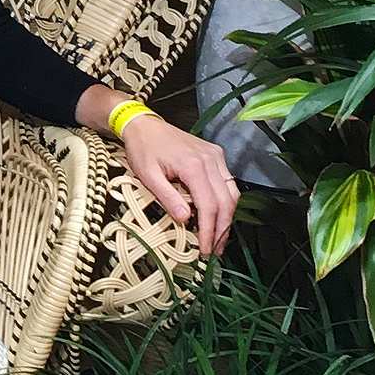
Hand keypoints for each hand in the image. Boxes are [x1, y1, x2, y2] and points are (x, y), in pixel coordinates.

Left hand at [117, 115, 239, 256]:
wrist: (144, 125)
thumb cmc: (143, 149)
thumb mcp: (147, 175)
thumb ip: (167, 197)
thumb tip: (185, 220)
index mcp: (193, 166)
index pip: (209, 205)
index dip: (209, 230)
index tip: (204, 249)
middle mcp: (211, 160)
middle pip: (226, 202)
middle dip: (222, 229)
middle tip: (214, 250)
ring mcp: (216, 156)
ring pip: (232, 193)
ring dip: (227, 218)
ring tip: (217, 238)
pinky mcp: (216, 155)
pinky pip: (228, 183)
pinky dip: (225, 202)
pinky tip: (216, 216)